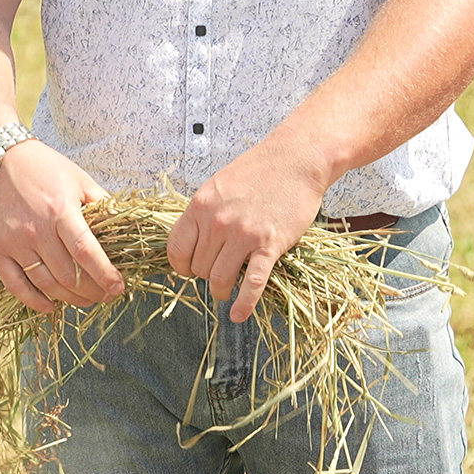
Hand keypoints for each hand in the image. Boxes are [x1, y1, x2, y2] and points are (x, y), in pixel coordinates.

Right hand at [0, 140, 123, 311]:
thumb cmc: (43, 167)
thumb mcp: (78, 179)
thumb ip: (102, 203)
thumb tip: (124, 226)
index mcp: (60, 211)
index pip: (86, 252)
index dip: (104, 274)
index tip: (118, 287)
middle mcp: (36, 230)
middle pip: (68, 274)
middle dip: (92, 291)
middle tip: (105, 295)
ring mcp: (14, 242)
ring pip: (45, 283)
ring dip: (69, 299)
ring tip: (85, 300)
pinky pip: (15, 284)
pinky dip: (34, 301)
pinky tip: (50, 306)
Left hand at [167, 128, 328, 322]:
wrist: (297, 158)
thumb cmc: (258, 170)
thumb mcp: (218, 186)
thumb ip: (204, 214)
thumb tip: (192, 242)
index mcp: (200, 206)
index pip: (176, 249)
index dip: (181, 266)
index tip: (189, 269)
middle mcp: (218, 222)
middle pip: (199, 267)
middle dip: (205, 276)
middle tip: (217, 272)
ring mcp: (243, 234)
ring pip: (219, 279)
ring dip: (220, 290)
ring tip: (225, 290)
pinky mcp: (269, 244)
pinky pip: (252, 283)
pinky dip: (244, 303)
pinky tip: (239, 315)